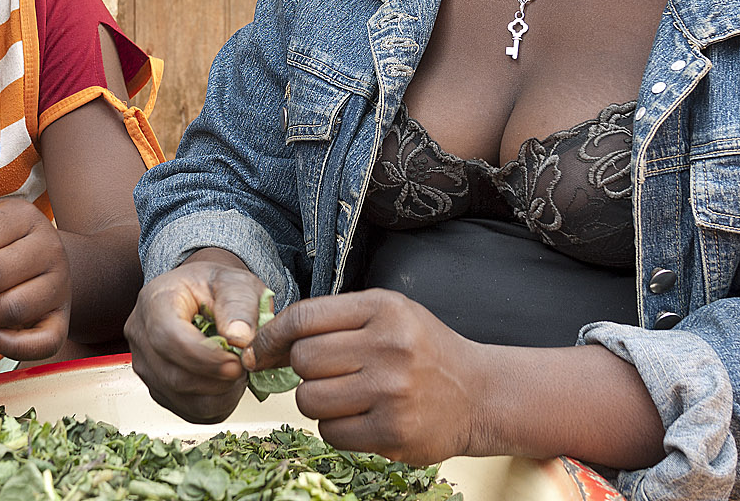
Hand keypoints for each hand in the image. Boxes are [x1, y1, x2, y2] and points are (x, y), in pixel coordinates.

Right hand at [124, 250, 267, 422]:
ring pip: (180, 396)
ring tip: (238, 371)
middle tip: (245, 367)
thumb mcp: (235, 283)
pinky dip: (215, 403)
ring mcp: (145, 365)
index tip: (236, 361)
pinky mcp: (157, 388)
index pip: (168, 337)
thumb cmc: (216, 288)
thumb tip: (240, 338)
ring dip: (218, 393)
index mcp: (155, 300)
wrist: (204, 297)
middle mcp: (140, 334)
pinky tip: (227, 383)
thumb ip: (240, 306)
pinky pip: (186, 410)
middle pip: (172, 374)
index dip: (204, 357)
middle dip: (216, 379)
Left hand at [246, 288, 479, 464]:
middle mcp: (388, 346)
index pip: (305, 317)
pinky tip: (361, 417)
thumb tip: (267, 340)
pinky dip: (337, 428)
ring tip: (347, 395)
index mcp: (383, 308)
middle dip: (304, 370)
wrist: (479, 393)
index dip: (272, 335)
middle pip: (303, 360)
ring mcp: (392, 391)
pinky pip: (331, 432)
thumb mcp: (387, 314)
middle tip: (328, 373)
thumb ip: (334, 319)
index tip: (259, 348)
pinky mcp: (394, 431)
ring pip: (310, 399)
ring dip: (318, 401)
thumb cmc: (423, 351)